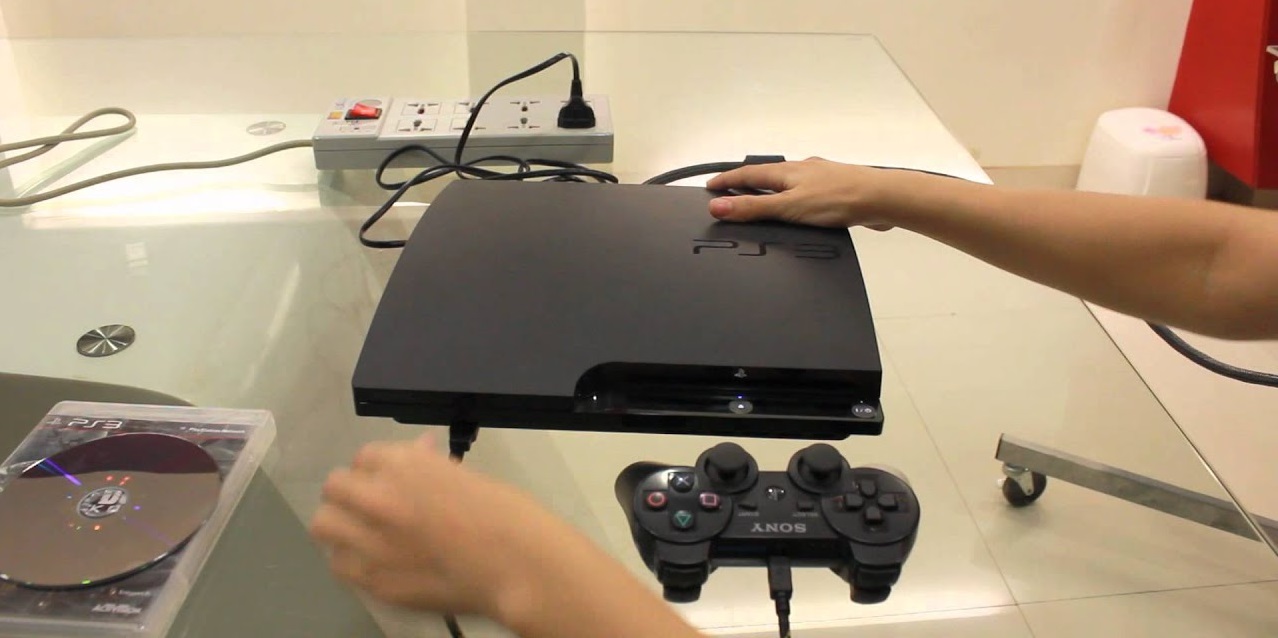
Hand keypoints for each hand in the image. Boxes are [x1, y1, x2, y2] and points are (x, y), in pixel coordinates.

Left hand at [308, 435, 562, 622]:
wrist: (517, 564)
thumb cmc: (505, 514)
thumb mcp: (466, 476)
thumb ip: (431, 468)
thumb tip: (420, 456)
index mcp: (405, 465)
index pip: (366, 457)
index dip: (378, 469)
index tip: (389, 479)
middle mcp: (378, 498)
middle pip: (336, 486)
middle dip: (350, 492)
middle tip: (368, 504)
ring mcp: (371, 541)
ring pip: (324, 524)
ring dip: (341, 523)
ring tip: (361, 532)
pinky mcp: (374, 579)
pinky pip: (340, 564)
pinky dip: (350, 559)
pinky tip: (372, 561)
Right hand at [706, 157, 897, 229]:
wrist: (882, 199)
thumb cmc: (839, 199)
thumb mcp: (788, 207)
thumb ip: (752, 207)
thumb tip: (718, 206)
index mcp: (786, 171)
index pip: (747, 173)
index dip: (726, 181)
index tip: (710, 187)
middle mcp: (801, 170)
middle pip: (766, 175)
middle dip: (746, 183)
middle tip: (728, 191)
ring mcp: (819, 180)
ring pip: (787, 183)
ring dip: (770, 189)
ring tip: (758, 199)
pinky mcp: (834, 193)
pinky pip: (805, 193)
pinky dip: (792, 199)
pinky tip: (798, 210)